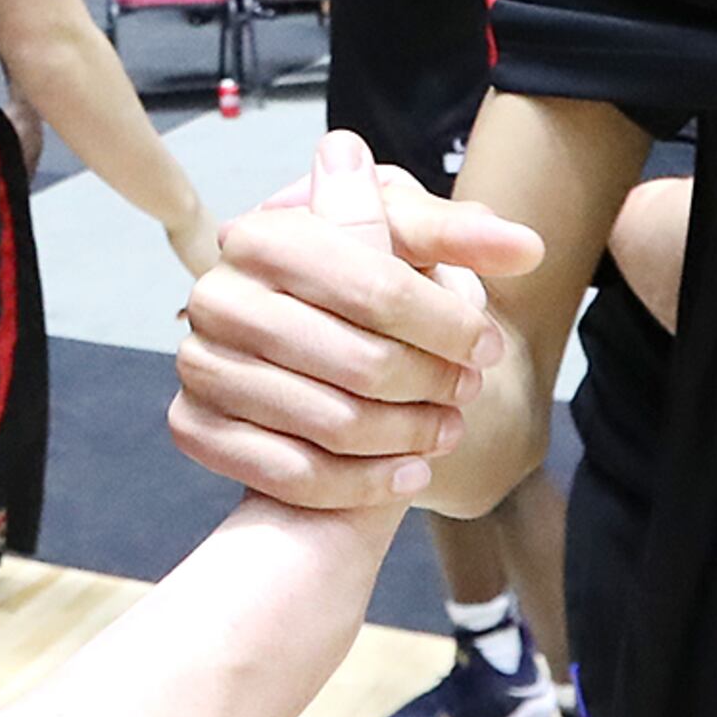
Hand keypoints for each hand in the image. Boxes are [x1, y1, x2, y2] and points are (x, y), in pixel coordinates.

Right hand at [171, 132, 540, 509]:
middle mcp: (216, 294)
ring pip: (334, 425)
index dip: (448, 324)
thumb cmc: (358, 290)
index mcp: (262, 233)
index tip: (488, 347)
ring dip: (408, 438)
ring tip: (445, 431)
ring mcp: (198, 362)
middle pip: (361, 363)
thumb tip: (524, 243)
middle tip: (468, 392)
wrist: (298, 352)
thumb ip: (457, 239)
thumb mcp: (403, 246)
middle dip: (432, 385)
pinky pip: (292, 474)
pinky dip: (364, 484)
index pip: (377, 286)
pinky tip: (408, 474)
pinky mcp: (191, 424)